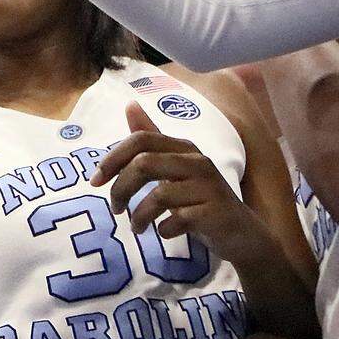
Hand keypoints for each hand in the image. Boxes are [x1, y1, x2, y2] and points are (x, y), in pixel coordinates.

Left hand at [89, 101, 267, 266]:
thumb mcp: (175, 167)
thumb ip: (152, 140)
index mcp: (184, 147)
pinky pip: (179, 220)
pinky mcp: (216, 214)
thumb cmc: (201, 198)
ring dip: (139, 215)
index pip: (141, 140)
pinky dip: (164, 229)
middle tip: (115, 208)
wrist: (243, 233)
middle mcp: (197, 162)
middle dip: (120, 188)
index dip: (113, 158)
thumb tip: (129, 105)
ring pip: (160, 195)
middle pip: (144, 164)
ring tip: (137, 227)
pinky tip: (163, 233)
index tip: (95, 180)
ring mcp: (209, 187)